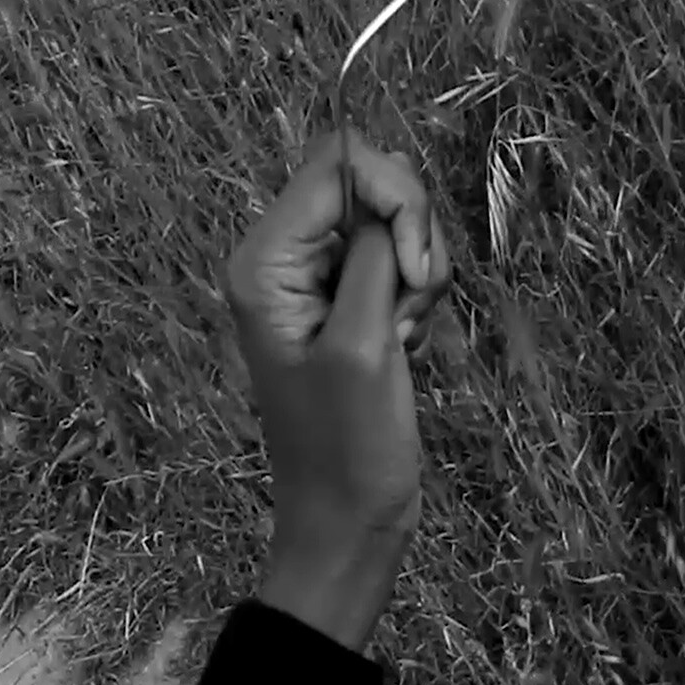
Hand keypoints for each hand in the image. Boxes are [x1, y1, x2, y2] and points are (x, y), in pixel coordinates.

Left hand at [219, 127, 453, 650]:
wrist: (349, 520)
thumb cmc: (349, 446)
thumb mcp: (361, 343)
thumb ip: (370, 253)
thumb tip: (385, 174)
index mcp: (265, 262)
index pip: (340, 164)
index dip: (395, 197)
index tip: (415, 268)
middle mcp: (283, 258)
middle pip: (370, 185)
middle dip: (411, 237)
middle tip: (409, 307)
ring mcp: (317, 280)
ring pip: (394, 224)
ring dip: (419, 272)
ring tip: (403, 334)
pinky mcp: (347, 301)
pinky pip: (398, 260)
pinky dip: (416, 293)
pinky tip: (405, 342)